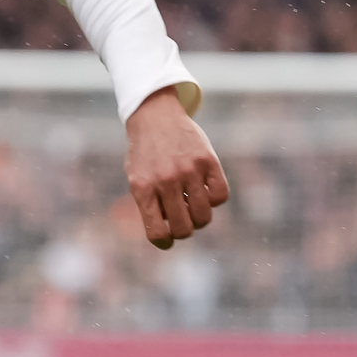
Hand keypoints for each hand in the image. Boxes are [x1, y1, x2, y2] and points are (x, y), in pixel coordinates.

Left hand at [124, 86, 226, 248]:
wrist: (155, 116)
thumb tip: (167, 236)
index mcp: (143, 188)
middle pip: (184, 229)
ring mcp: (188, 169)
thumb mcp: (136, 179)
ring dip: (200, 216)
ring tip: (194, 204)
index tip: (168, 237)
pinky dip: (215, 199)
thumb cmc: (145, 154)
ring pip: (204, 216)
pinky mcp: (207, 160)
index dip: (165, 241)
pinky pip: (221, 196)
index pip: (158, 233)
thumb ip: (149, 206)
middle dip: (184, 229)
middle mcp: (165, 180)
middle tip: (183, 218)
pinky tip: (206, 190)